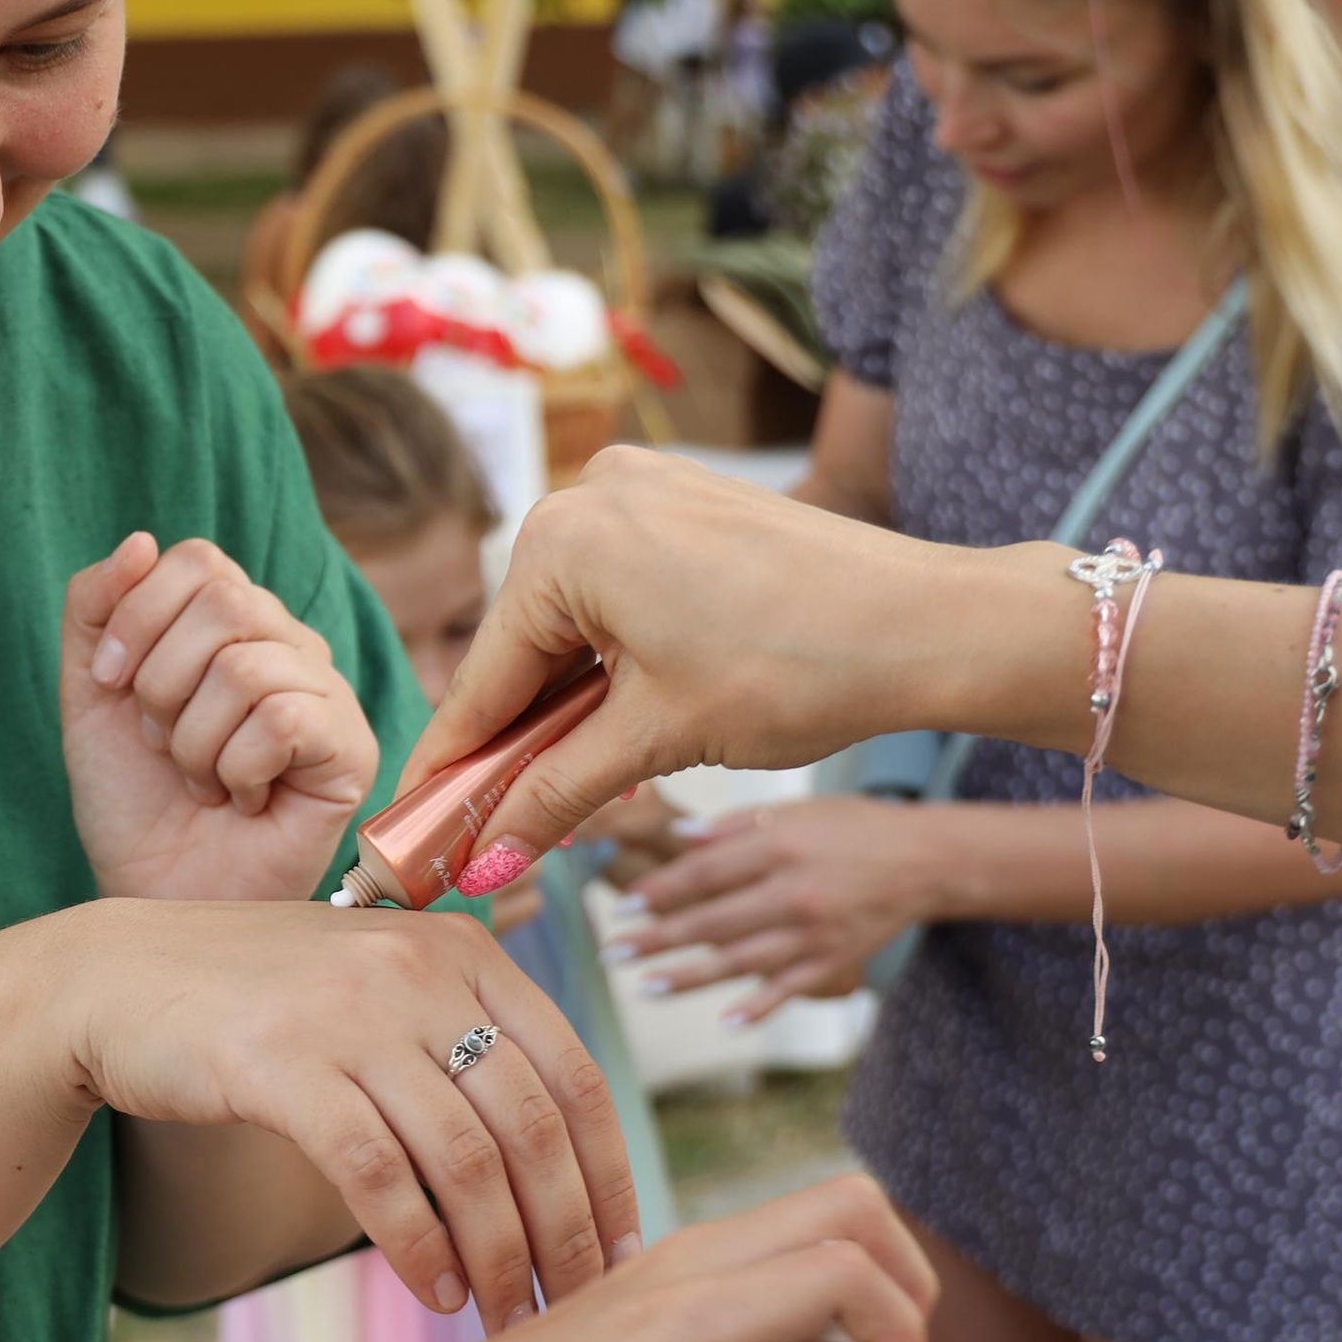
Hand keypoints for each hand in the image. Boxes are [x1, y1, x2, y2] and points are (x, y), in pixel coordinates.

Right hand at [61, 898, 636, 1320]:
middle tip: (574, 1311)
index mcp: (462, 952)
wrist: (116, 979)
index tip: (622, 1258)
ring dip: (497, 1256)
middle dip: (565, 1235)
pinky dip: (417, 1246)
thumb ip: (460, 1041)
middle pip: (532, 1126)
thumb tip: (555, 1158)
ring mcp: (348, 1014)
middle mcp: (417, 972)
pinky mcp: (279, 1063)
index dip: (610, 1177)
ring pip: (465, 1159)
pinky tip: (432, 1291)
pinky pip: (377, 1174)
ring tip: (502, 1318)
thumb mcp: (377, 990)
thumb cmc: (258, 1002)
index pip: (575, 1076)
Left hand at [63, 531, 378, 903]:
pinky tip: (242, 800)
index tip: (108, 682)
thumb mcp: (90, 692)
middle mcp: (288, 644)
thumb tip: (141, 542)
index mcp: (232, 620)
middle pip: (225, 602)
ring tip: (201, 780)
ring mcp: (326, 693)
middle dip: (161, 684)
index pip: (197, 559)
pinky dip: (235, 771)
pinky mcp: (351, 748)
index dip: (138, 615)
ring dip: (193, 741)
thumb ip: (96, 607)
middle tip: (160, 744)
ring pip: (246, 669)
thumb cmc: (132, 798)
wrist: (154, 892)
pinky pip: (282, 721)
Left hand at [376, 1170, 935, 1341]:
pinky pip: (773, 1249)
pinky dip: (820, 1290)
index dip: (902, 1327)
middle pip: (847, 1205)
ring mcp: (678, 1257)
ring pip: (814, 1217)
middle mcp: (693, 1259)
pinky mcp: (666, 1274)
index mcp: (696, 1307)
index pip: (845, 1264)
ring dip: (866, 1282)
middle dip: (905, 1279)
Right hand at [401, 447, 1001, 862]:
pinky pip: (618, 587)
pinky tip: (622, 713)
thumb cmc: (801, 667)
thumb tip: (488, 854)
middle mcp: (587, 493)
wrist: (928, 624)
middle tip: (493, 823)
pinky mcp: (683, 499)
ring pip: (572, 618)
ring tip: (567, 780)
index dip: (450, 765)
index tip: (413, 824)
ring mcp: (640, 487)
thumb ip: (556, 792)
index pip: (483, 678)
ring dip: (567, 698)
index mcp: (562, 541)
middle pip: (523, 644)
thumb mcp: (658, 739)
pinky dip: (611, 653)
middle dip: (515, 735)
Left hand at [609, 795, 947, 1016]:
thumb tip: (677, 839)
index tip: (624, 905)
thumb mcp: (798, 810)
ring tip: (645, 987)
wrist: (926, 860)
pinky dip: (759, 1006)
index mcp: (780, 846)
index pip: (707, 873)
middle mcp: (794, 892)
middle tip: (612, 952)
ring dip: (691, 976)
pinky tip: (724, 1020)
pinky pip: (789, 987)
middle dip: (659, 938)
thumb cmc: (853, 827)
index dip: (662, 891)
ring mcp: (815, 932)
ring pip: (743, 960)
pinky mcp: (834, 960)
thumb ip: (734, 826)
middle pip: (714, 920)